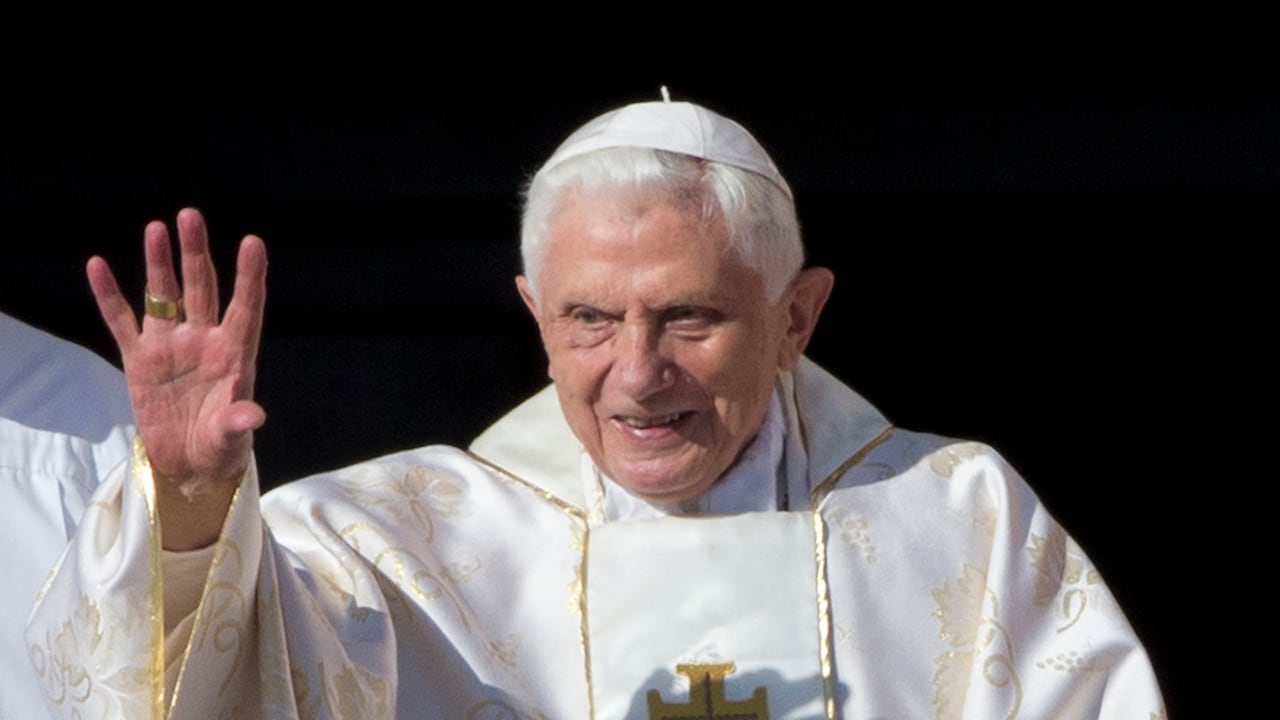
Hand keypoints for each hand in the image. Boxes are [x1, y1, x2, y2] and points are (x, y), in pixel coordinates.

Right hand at [87, 208, 266, 547]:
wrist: (189, 465)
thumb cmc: (221, 448)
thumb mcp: (232, 439)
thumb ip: (238, 422)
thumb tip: (253, 415)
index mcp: (235, 354)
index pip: (246, 308)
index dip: (249, 277)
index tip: (253, 243)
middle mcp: (204, 341)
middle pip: (201, 289)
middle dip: (196, 254)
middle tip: (190, 216)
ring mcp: (171, 346)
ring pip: (164, 296)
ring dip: (159, 263)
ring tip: (156, 228)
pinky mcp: (140, 360)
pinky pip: (122, 322)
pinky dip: (110, 296)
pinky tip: (98, 265)